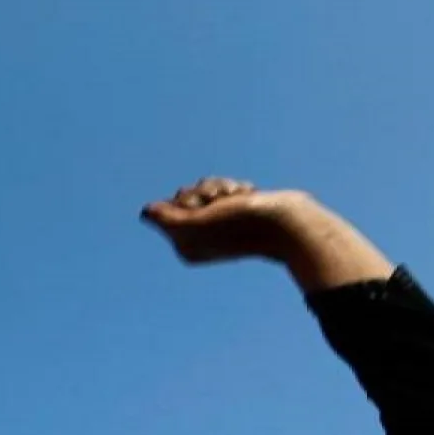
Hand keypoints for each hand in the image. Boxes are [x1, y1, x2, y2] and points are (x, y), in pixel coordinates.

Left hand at [142, 177, 328, 264]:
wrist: (287, 223)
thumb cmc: (241, 223)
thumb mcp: (197, 222)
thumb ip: (167, 219)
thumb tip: (145, 213)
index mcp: (186, 247)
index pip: (165, 209)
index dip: (183, 201)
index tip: (199, 206)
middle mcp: (200, 238)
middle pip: (183, 196)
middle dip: (202, 191)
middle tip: (221, 200)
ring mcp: (219, 225)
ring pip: (204, 188)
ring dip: (220, 186)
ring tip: (238, 196)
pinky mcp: (236, 213)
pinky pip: (223, 188)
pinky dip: (235, 187)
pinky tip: (249, 195)